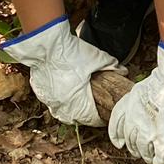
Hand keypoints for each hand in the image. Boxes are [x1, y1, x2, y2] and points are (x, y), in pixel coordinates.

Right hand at [0, 16, 120, 126]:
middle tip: (92, 108)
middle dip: (85, 115)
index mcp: (77, 102)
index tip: (104, 115)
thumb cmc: (72, 53)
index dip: (99, 118)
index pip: (91, 118)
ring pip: (61, 111)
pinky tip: (63, 90)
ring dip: (70, 109)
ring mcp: (49, 100)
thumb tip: (123, 71)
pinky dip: (58, 99)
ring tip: (78, 101)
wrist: (46, 45)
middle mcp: (61, 106)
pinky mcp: (40, 92)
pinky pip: (51, 101)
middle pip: (75, 118)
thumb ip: (112, 66)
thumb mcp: (97, 58)